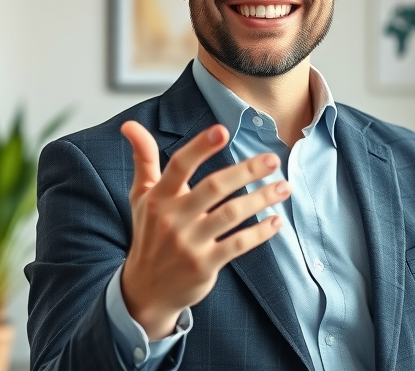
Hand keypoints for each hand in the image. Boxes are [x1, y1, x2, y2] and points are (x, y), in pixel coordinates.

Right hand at [119, 120, 289, 339]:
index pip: (180, 166)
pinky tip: (276, 220)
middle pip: (214, 187)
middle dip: (246, 171)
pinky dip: (260, 232)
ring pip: (231, 214)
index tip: (223, 130)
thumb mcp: (141, 196)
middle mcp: (173, 218)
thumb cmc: (149, 233)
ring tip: (284, 187)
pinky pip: (238, 244)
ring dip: (261, 199)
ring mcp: (189, 243)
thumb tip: (130, 124)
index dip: (200, 147)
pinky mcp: (204, 265)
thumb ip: (143, 159)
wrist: (145, 289)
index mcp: (158, 198)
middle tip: (273, 159)